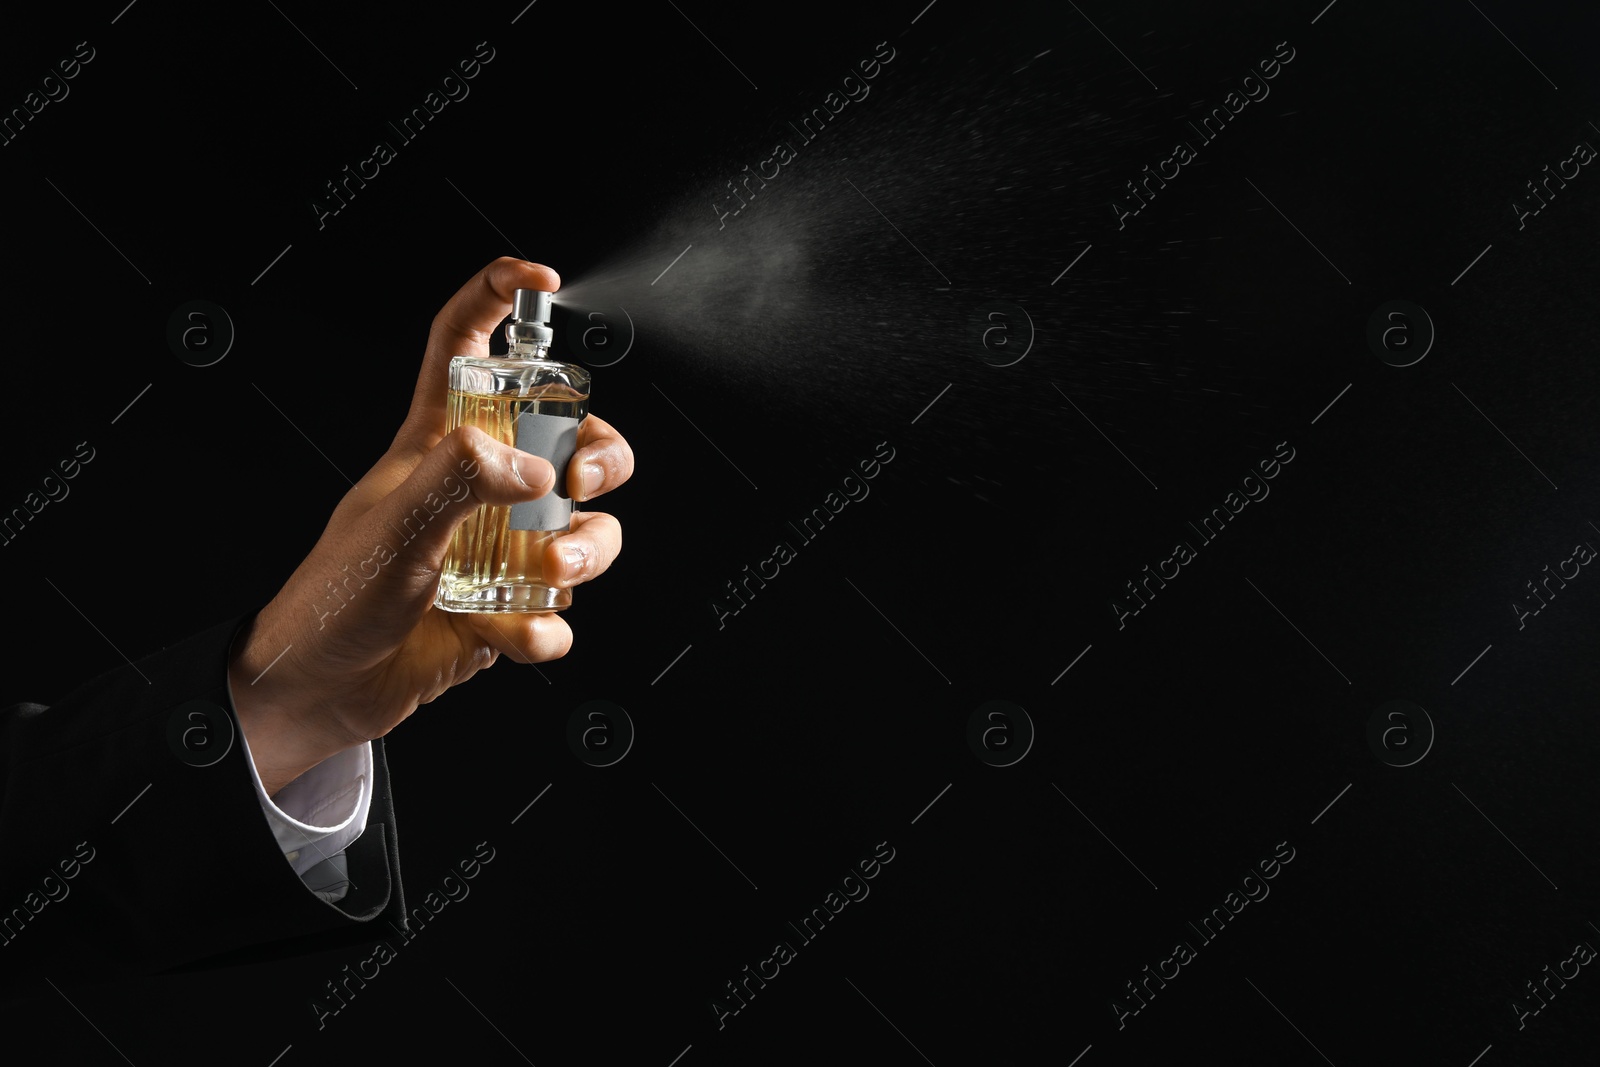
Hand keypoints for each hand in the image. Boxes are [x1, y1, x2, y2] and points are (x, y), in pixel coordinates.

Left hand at [228, 258, 633, 794]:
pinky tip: (515, 635)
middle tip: (578, 482)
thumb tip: (532, 469)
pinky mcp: (508, 607)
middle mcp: (477, 488)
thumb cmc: (336, 597)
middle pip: (569, 439)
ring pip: (583, 526)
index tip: (542, 281)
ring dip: (585, 550)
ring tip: (547, 573)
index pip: (465, 346)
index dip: (498, 298)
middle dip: (597, 455)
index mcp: (438, 444)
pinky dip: (549, 623)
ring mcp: (498, 548)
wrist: (323, 691)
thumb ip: (461, 479)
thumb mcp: (394, 524)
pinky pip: (560, 605)